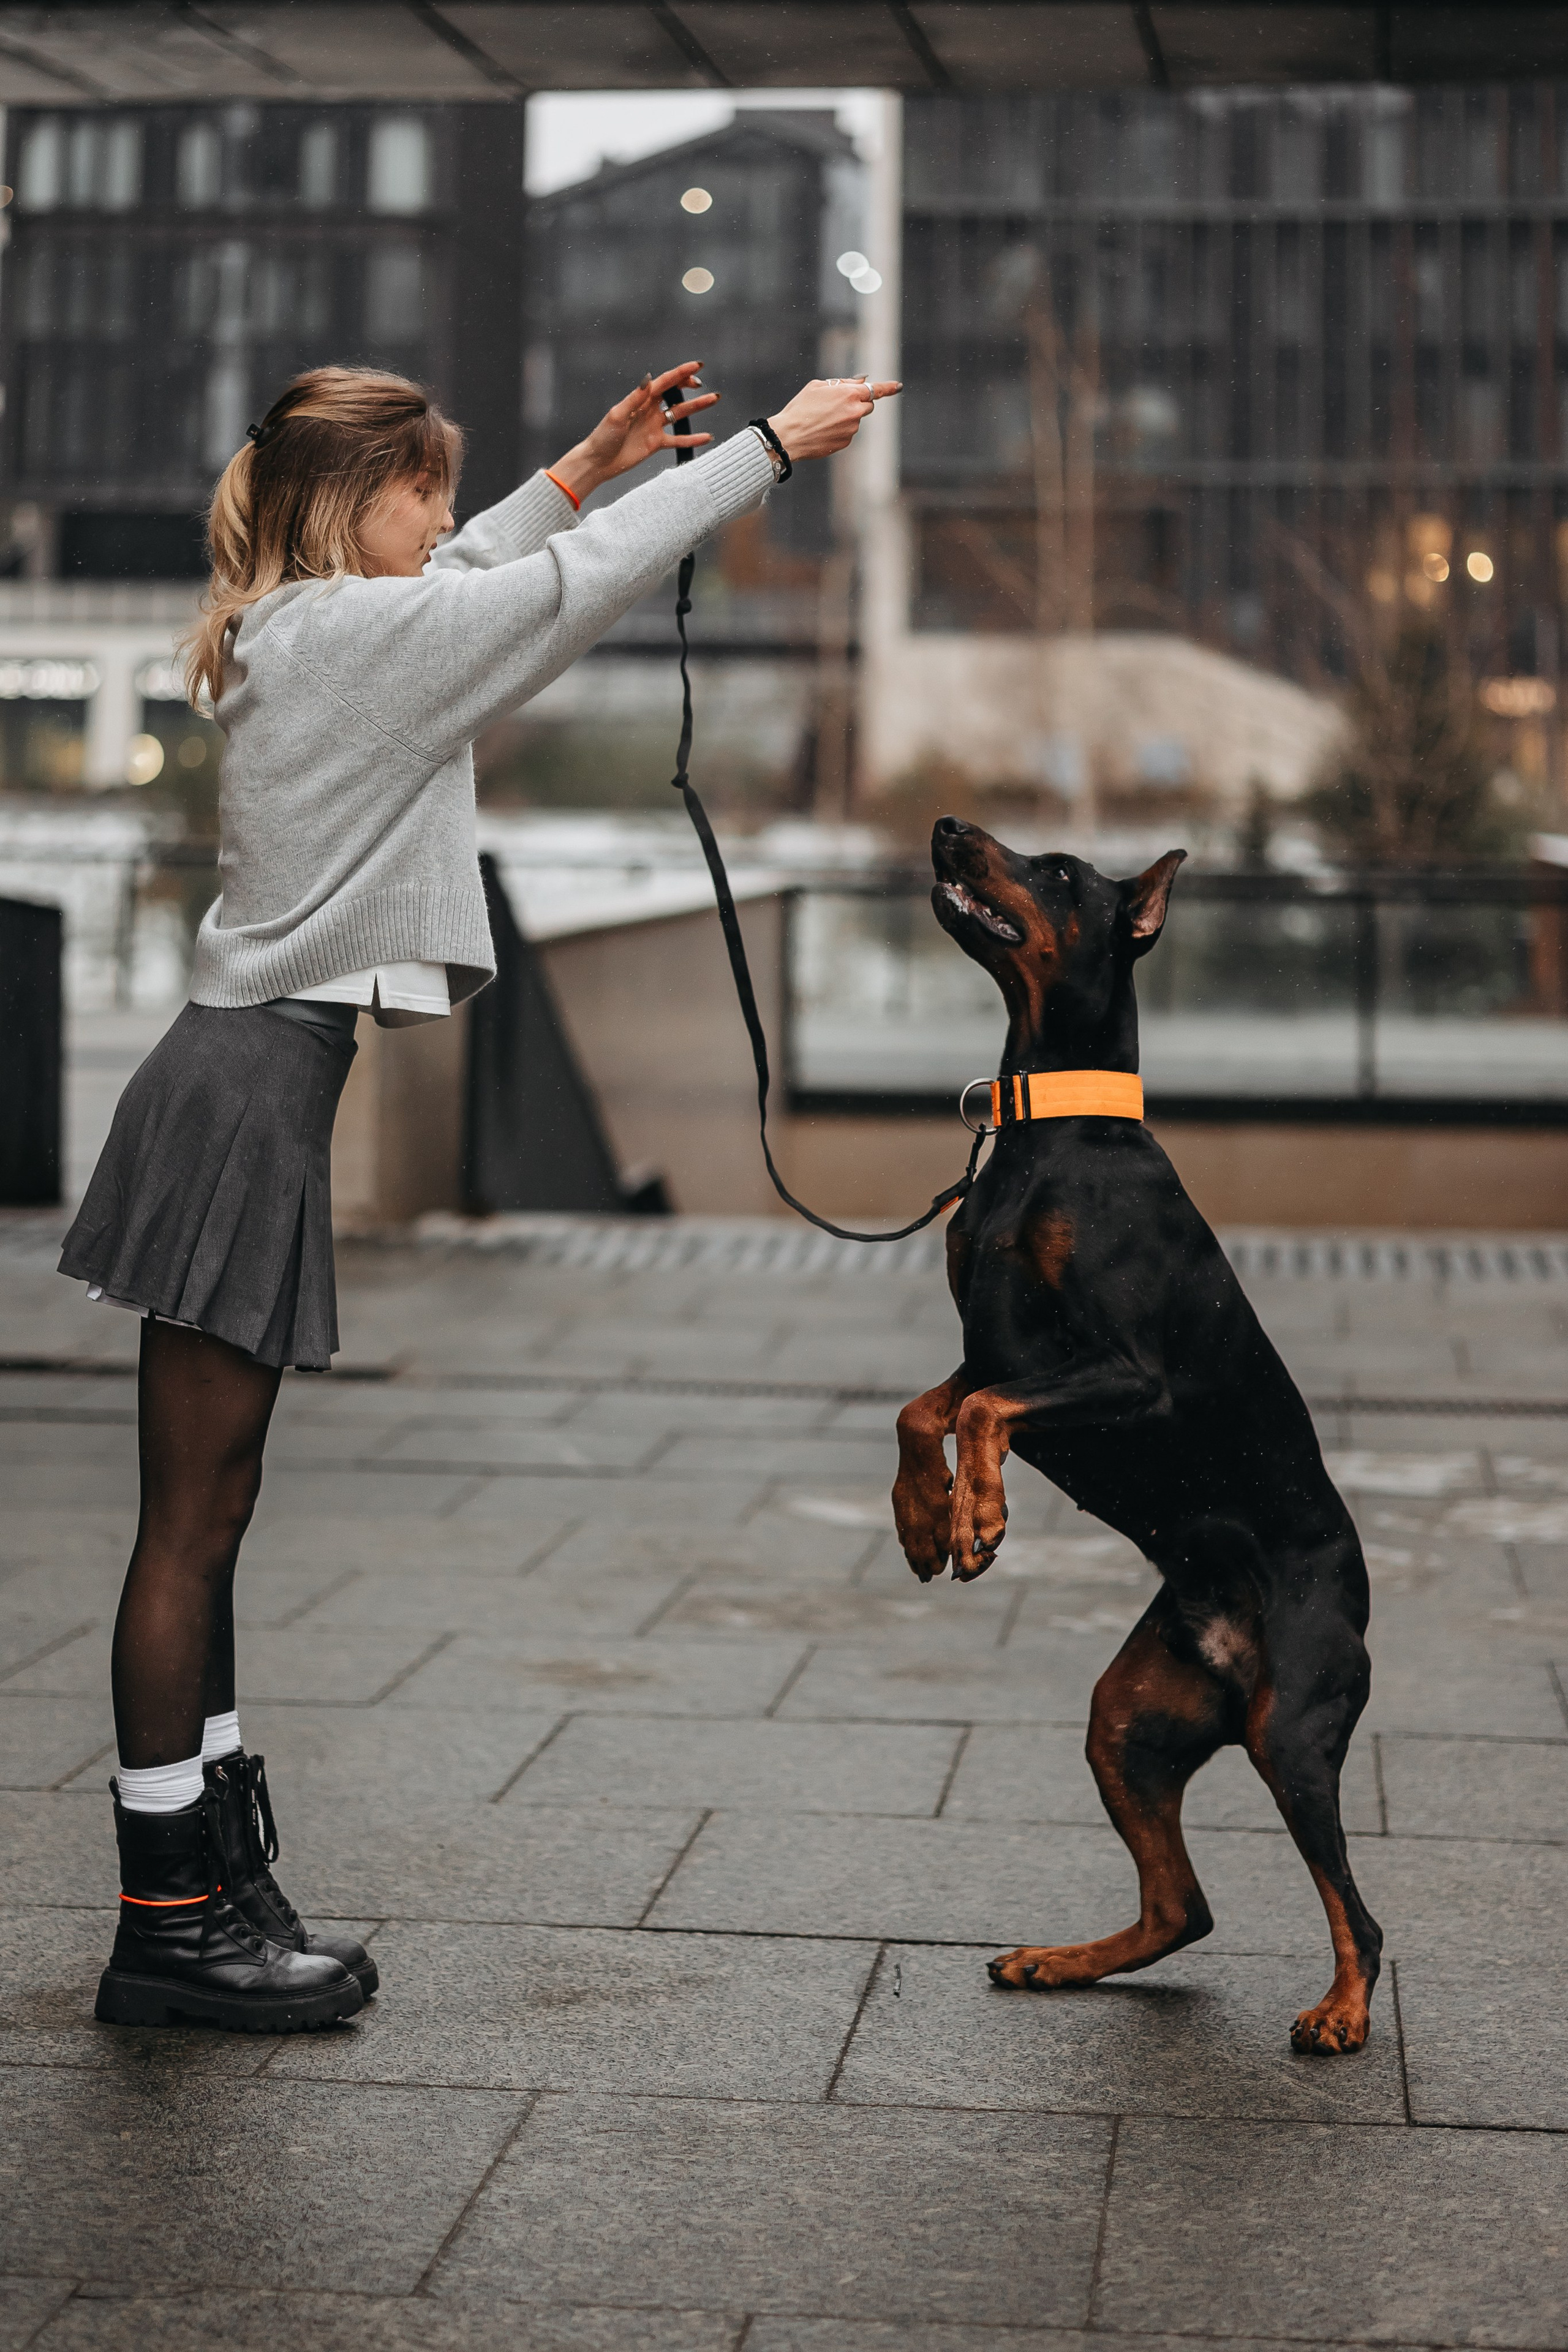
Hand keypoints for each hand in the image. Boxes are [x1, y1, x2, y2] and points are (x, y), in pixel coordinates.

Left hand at [549, 361, 718, 502]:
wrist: (598, 462)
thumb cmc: (603, 437)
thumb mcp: (618, 414)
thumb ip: (635, 397)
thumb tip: (648, 378)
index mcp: (640, 399)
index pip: (664, 382)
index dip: (680, 373)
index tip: (697, 367)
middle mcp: (649, 410)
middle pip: (674, 394)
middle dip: (689, 386)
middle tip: (703, 384)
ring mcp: (654, 426)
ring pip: (680, 414)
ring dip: (696, 407)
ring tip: (713, 399)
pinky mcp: (655, 443)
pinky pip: (678, 440)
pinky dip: (692, 438)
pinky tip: (707, 436)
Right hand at [767, 376, 900, 462]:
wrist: (789, 436)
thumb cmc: (801, 408)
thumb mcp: (818, 386)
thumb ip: (843, 384)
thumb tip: (861, 382)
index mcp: (848, 394)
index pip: (875, 390)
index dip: (888, 388)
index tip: (897, 386)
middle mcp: (854, 412)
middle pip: (867, 405)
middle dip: (858, 403)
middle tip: (838, 404)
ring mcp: (852, 429)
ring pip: (856, 420)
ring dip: (846, 417)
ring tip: (823, 419)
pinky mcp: (846, 442)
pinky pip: (848, 433)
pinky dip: (840, 430)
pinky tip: (823, 430)